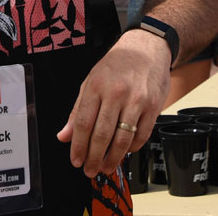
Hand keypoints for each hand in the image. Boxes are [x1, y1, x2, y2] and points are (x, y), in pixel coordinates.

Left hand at [56, 28, 169, 177]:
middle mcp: (116, 93)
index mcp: (96, 86)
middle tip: (89, 170)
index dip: (77, 146)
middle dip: (94, 158)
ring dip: (113, 159)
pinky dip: (132, 149)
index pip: (83, 123)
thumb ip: (77, 110)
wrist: (148, 47)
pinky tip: (124, 152)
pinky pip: (141, 136)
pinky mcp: (153, 107)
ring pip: (122, 139)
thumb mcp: (91, 80)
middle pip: (102, 135)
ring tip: (106, 168)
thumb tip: (64, 136)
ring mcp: (137, 100)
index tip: (75, 160)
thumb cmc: (118, 64)